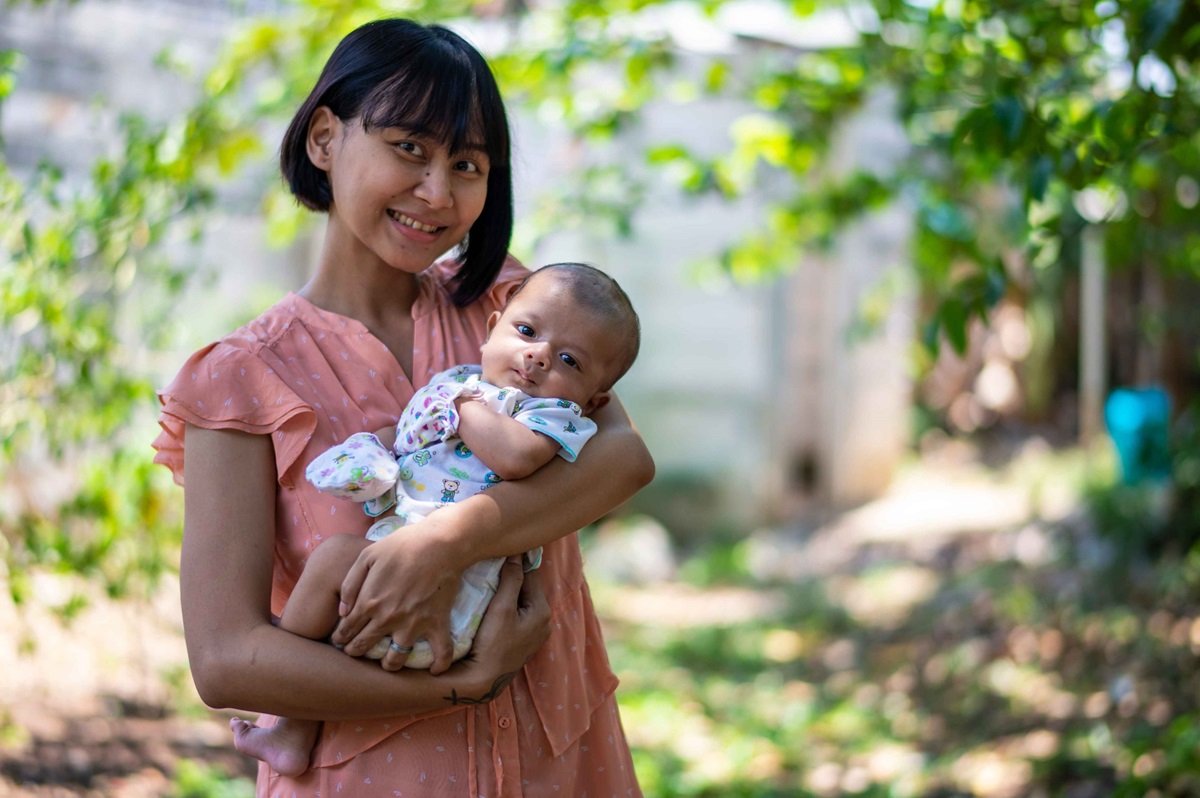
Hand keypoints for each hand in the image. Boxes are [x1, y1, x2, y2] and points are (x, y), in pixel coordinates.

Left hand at [332, 521, 461, 673]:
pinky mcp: (436, 624)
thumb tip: (341, 611)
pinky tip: (435, 671)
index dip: (341, 637)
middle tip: (354, 653)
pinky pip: (440, 652)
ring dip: (388, 665)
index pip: (348, 628)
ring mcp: (413, 625)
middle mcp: (388, 619)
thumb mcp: (367, 556)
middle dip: (355, 651)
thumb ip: (350, 584)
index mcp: (369, 602)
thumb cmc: (402, 545)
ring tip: (387, 665)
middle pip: (365, 645)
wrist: (440, 544)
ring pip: (395, 659)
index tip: (339, 640)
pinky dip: (440, 665)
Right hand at [452, 557, 550, 701]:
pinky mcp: (523, 641)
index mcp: (542, 610)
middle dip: (512, 578)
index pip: (530, 575)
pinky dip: (507, 607)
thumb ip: (511, 579)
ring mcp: (534, 633)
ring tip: (490, 583)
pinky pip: (517, 614)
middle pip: (526, 588)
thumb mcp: (501, 607)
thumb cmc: (492, 642)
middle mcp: (544, 621)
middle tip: (492, 566)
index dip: (515, 563)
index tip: (500, 552)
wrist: (483, 678)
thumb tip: (517, 554)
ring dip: (508, 592)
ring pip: (521, 601)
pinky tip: (492, 604)